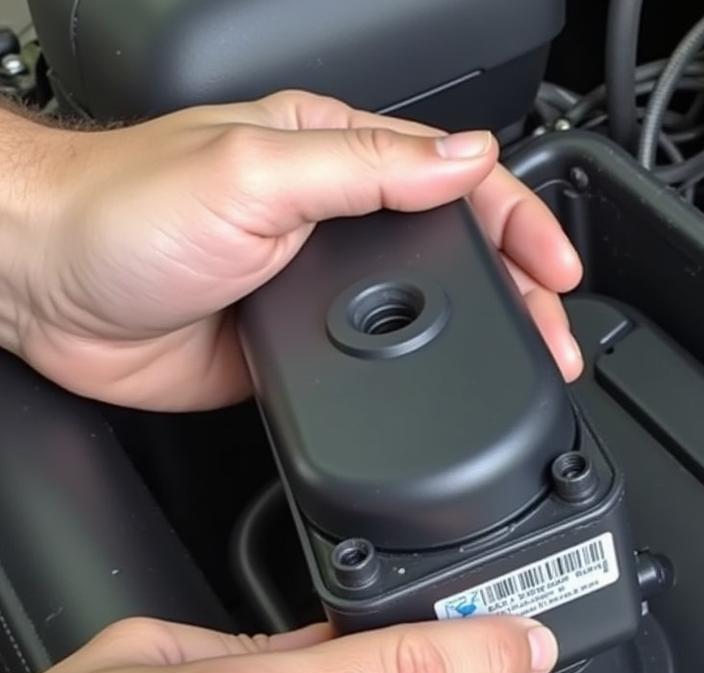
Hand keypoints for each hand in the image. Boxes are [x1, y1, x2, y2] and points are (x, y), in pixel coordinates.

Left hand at [5, 92, 582, 409]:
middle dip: (520, 287)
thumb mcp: (253, 171)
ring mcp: (323, 290)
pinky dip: (423, 377)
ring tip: (532, 363)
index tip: (558, 262)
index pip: (455, 176)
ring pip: (426, 311)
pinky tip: (449, 390)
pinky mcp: (304, 348)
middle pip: (455, 249)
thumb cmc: (121, 213)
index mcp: (334, 156)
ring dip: (484, 336)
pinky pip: (379, 362)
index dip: (518, 218)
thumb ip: (365, 169)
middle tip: (558, 328)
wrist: (50, 296)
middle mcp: (336, 220)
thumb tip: (461, 161)